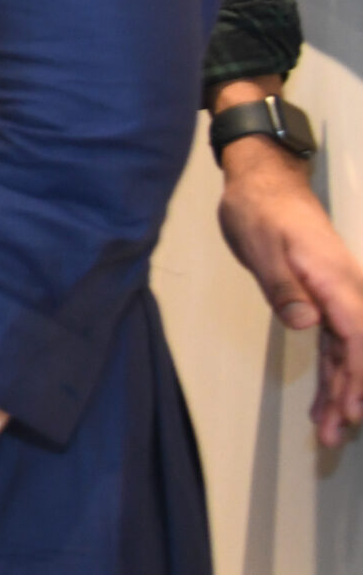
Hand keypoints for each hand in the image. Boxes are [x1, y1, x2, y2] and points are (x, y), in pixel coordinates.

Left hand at [216, 131, 362, 444]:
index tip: (353, 409)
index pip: (357, 335)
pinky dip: (332, 371)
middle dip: (350, 394)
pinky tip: (325, 399)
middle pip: (358, 350)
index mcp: (335, 279)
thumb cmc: (260, 211)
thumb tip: (308, 324)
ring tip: (325, 431)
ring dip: (339, 390)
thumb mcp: (261, 246)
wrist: (265, 182)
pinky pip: (336, 342)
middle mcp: (346, 290)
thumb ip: (284, 287)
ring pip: (347, 352)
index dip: (358, 375)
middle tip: (332, 433)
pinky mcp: (327, 299)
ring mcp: (340, 296)